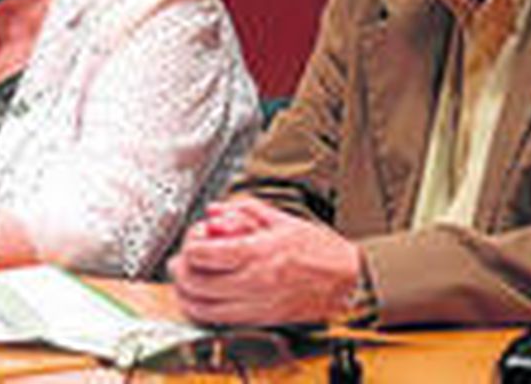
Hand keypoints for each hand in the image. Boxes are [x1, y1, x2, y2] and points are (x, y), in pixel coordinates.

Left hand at [169, 195, 361, 325]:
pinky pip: (220, 321)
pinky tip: (204, 298)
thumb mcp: (281, 220)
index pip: (203, 254)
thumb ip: (243, 210)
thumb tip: (214, 210)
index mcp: (258, 253)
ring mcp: (256, 305)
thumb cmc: (320, 251)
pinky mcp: (260, 321)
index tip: (194, 239)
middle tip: (181, 260)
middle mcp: (254, 282)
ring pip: (203, 307)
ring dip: (187, 294)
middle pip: (196, 282)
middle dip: (181, 269)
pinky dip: (204, 310)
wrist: (348, 282)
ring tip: (186, 280)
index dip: (190, 245)